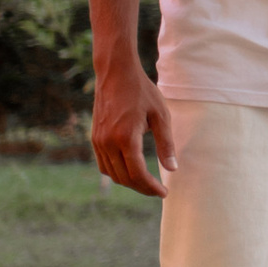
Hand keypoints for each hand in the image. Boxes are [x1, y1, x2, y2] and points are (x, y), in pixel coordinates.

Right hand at [91, 61, 176, 198]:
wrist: (115, 73)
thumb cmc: (142, 91)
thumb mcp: (160, 115)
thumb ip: (166, 144)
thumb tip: (172, 169)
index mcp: (126, 137)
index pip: (137, 174)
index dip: (151, 188)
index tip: (164, 192)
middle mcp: (108, 142)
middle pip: (124, 178)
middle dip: (142, 188)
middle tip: (158, 190)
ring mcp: (98, 141)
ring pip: (112, 174)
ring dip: (129, 182)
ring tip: (146, 182)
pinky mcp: (94, 138)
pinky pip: (104, 164)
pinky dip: (116, 172)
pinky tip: (130, 170)